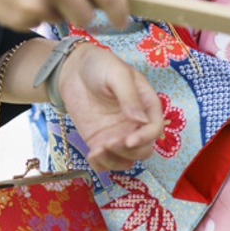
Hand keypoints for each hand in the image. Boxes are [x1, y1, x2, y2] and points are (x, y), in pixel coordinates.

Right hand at [0, 0, 127, 31]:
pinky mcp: (19, 21)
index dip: (119, 11)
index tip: (124, 20)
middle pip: (85, 17)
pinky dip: (28, 14)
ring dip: (50, 10)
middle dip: (82, 14)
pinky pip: (35, 24)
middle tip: (67, 3)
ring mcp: (36, 6)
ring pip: (57, 20)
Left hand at [59, 44, 163, 170]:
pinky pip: (106, 162)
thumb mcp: (117, 74)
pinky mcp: (100, 142)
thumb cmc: (100, 65)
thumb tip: (141, 121)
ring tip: (96, 151)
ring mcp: (118, 135)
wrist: (73, 69)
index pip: (155, 128)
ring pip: (127, 160)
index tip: (129, 140)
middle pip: (144, 149)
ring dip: (114, 161)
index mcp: (147, 105)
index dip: (146, 138)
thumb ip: (129, 96)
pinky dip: (101, 165)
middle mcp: (136, 124)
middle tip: (109, 143)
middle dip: (129, 152)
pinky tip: (91, 155)